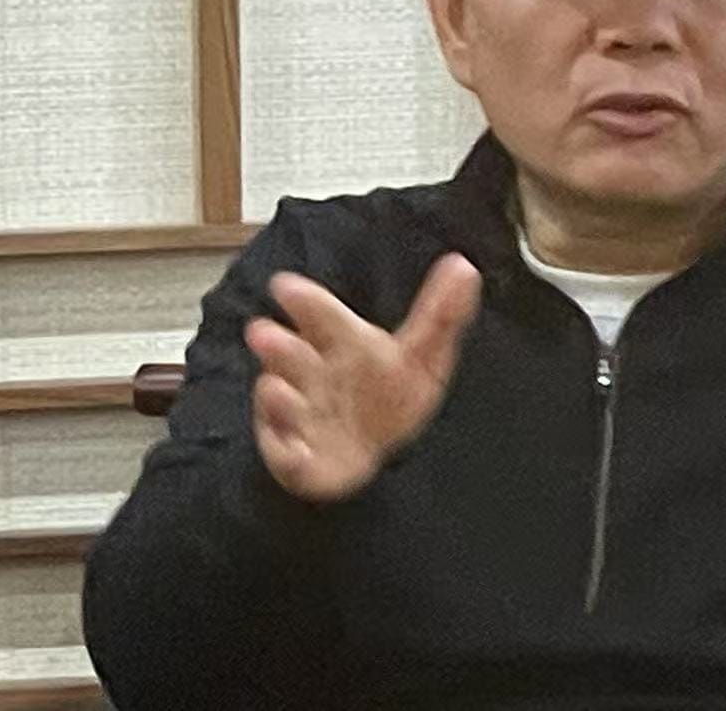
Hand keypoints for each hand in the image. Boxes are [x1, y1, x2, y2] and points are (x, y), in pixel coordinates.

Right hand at [243, 253, 481, 502]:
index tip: (284, 285)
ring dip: (278, 397)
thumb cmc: (388, 392)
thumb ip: (442, 313)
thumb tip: (464, 266)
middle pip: (293, 357)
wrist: (373, 451)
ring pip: (284, 403)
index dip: (305, 301)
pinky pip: (288, 456)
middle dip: (277, 346)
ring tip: (276, 386)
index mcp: (341, 344)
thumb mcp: (423, 354)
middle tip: (262, 332)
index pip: (321, 316)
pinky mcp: (299, 459)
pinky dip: (288, 451)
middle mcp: (314, 376)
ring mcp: (301, 416)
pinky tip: (296, 448)